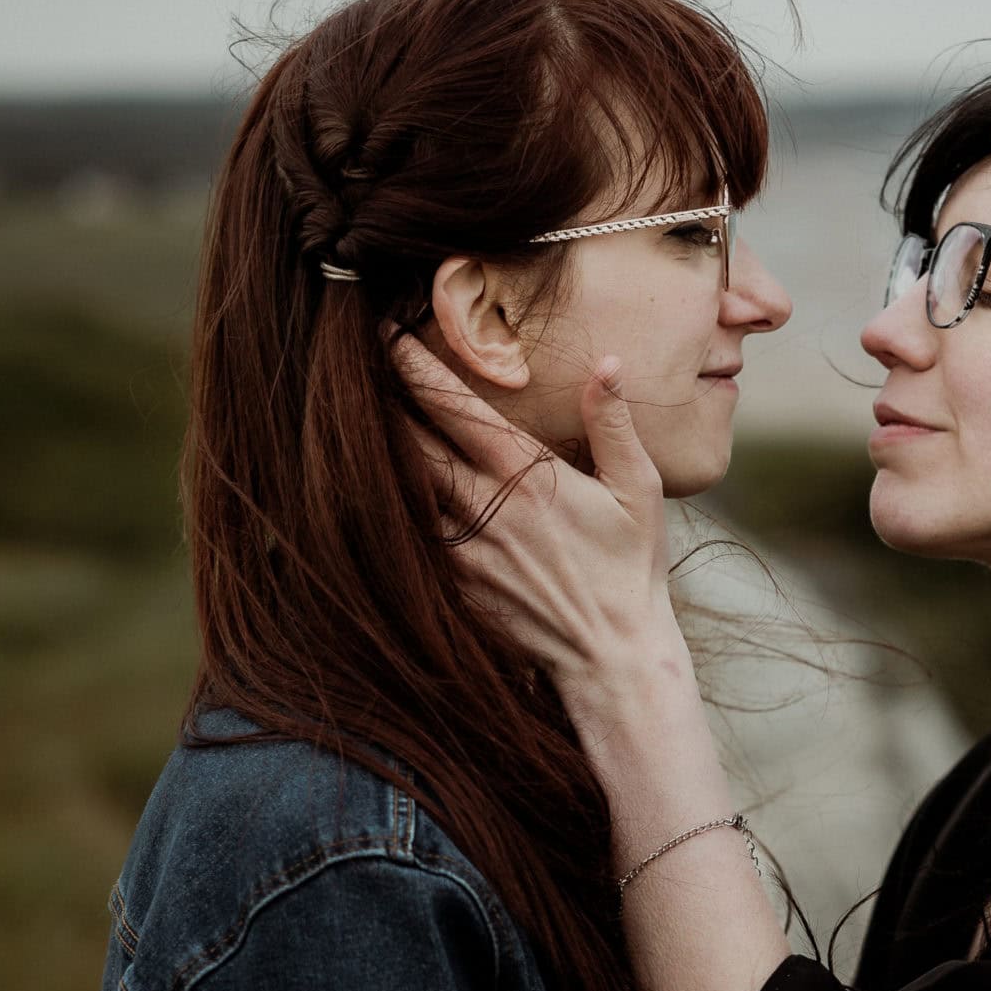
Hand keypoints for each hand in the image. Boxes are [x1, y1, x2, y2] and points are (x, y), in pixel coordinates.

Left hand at [386, 330, 680, 682]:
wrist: (611, 657)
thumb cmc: (631, 570)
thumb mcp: (639, 490)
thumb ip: (614, 424)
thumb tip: (606, 363)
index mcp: (526, 476)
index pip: (454, 407)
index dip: (414, 365)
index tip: (387, 332)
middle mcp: (484, 509)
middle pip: (408, 441)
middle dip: (378, 400)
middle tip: (351, 366)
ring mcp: (462, 552)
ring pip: (399, 489)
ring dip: (376, 452)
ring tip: (351, 418)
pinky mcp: (453, 587)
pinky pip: (406, 538)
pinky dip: (387, 508)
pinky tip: (372, 489)